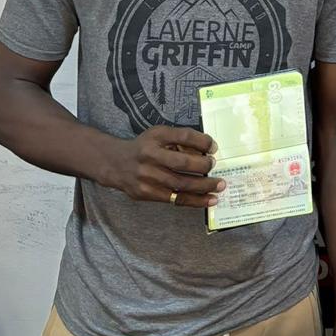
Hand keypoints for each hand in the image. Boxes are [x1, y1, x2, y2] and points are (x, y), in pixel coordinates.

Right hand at [103, 125, 223, 206]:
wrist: (116, 164)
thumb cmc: (145, 147)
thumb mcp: (159, 135)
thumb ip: (181, 139)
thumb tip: (209, 150)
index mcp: (156, 137)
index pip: (184, 136)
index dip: (202, 142)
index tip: (214, 147)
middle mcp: (149, 156)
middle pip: (182, 163)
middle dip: (203, 166)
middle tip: (215, 166)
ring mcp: (147, 177)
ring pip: (181, 184)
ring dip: (204, 186)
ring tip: (220, 186)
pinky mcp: (146, 193)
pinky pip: (176, 199)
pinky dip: (195, 200)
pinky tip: (209, 199)